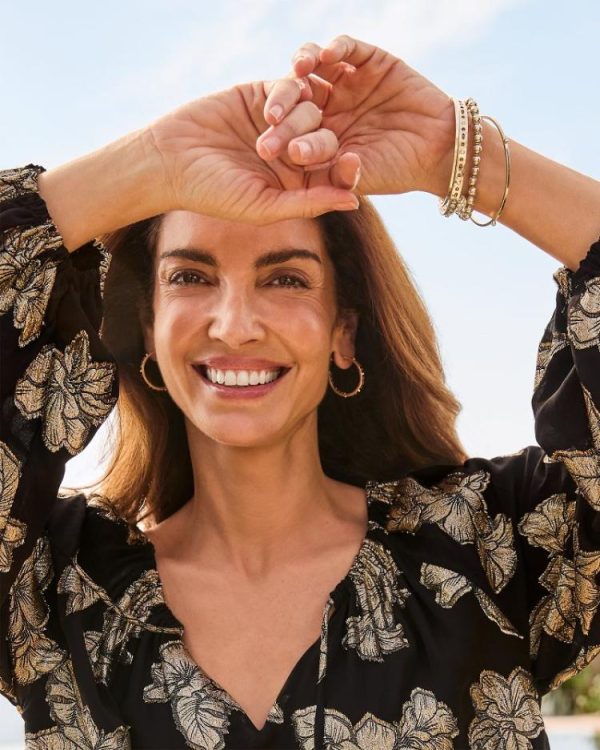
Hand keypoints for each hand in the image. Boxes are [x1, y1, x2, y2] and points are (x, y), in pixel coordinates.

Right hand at [146, 81, 359, 223]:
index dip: (347, 169)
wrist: (169, 159)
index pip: (336, 174)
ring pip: (312, 112)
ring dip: (296, 123)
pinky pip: (289, 87)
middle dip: (318, 144)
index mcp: (300, 183)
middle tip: (295, 152)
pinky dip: (285, 95)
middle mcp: (295, 151)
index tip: (351, 163)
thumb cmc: (214, 193)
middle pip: (327, 139)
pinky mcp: (264, 93)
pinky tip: (267, 112)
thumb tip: (355, 203)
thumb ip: (309, 203)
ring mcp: (282, 121)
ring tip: (264, 143)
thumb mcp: (263, 206)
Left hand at [260, 35, 455, 195]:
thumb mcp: (356, 177)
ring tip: (298, 71)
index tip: (266, 147)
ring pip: (316, 65)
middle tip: (273, 114)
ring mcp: (348, 81)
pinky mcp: (371, 61)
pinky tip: (327, 56)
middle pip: (296, 95)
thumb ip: (327, 171)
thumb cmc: (395, 171)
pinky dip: (337, 48)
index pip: (291, 130)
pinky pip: (348, 49)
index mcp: (319, 133)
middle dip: (283, 104)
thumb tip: (295, 155)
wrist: (439, 151)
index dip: (278, 137)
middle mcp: (329, 104)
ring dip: (303, 64)